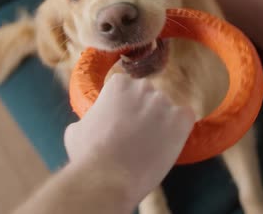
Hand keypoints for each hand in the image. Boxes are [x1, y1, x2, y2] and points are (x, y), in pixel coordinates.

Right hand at [64, 74, 195, 203]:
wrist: (109, 177)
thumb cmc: (89, 155)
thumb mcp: (77, 128)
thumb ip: (90, 117)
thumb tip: (92, 121)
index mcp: (119, 84)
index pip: (127, 88)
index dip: (125, 106)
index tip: (122, 121)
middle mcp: (143, 87)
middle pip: (148, 96)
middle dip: (143, 111)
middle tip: (136, 134)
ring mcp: (164, 102)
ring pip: (167, 109)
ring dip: (161, 123)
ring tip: (149, 145)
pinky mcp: (181, 119)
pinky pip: (185, 118)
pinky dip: (179, 130)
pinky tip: (167, 143)